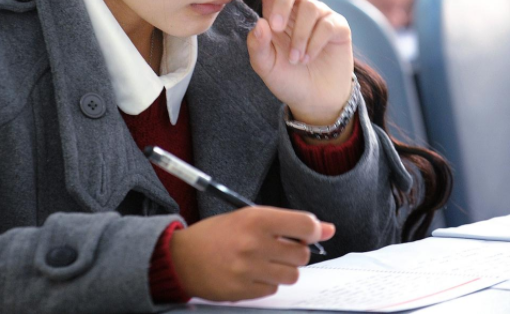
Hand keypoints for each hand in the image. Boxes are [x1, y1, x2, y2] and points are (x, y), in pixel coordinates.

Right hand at [170, 207, 335, 301]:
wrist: (182, 257)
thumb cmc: (217, 234)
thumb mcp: (249, 217)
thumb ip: (288, 222)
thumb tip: (326, 229)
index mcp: (256, 219)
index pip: (304, 225)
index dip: (313, 231)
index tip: (309, 233)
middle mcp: (253, 243)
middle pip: (301, 254)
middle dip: (295, 252)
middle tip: (279, 248)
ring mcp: (248, 270)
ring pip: (291, 276)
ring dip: (283, 270)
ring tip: (264, 261)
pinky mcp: (243, 291)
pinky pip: (273, 290)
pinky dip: (268, 283)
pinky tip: (252, 273)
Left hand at [246, 0, 353, 124]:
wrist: (314, 100)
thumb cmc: (287, 78)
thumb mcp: (266, 66)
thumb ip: (258, 46)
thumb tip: (258, 23)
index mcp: (276, 11)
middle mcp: (298, 8)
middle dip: (282, 1)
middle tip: (275, 27)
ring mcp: (320, 15)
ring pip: (310, 7)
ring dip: (299, 36)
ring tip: (296, 59)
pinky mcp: (338, 27)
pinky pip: (327, 24)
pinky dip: (314, 43)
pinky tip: (309, 58)